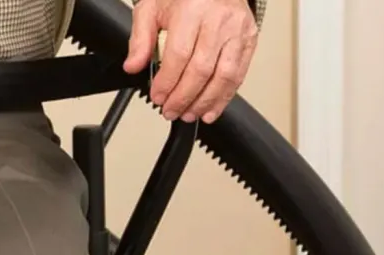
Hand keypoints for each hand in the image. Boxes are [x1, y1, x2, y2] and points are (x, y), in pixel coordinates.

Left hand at [123, 0, 257, 123]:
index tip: (158, 97)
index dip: (167, 82)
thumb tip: (132, 66)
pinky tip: (211, 109)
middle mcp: (219, 20)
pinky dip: (224, 97)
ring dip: (205, 102)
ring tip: (189, 114)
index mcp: (192, 9)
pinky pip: (239, 75)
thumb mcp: (153, 8)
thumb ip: (140, 38)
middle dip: (183, 97)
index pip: (179, 55)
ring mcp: (238, 31)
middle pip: (201, 70)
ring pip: (224, 76)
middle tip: (170, 111)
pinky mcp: (250, 40)